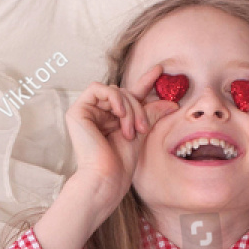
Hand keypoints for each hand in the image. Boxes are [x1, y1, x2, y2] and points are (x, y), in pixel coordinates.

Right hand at [64, 65, 178, 209]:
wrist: (106, 178)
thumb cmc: (121, 163)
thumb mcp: (141, 133)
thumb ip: (150, 114)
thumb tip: (172, 103)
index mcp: (111, 119)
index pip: (129, 96)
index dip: (144, 82)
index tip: (160, 70)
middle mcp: (97, 113)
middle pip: (124, 93)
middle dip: (137, 107)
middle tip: (143, 128)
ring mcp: (86, 112)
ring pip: (114, 91)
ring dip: (128, 108)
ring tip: (131, 130)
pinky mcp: (77, 111)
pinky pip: (98, 89)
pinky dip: (114, 99)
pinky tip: (119, 115)